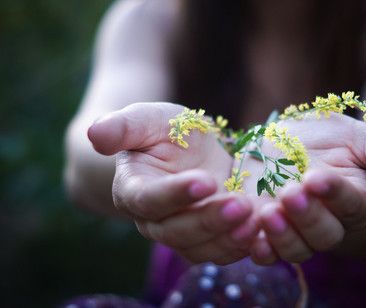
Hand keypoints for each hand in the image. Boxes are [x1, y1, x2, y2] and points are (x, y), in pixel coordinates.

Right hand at [88, 102, 257, 264]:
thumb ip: (123, 125)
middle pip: (176, 232)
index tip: (204, 181)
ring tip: (256, 220)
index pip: (148, 200)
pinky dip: (242, 246)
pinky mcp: (208, 239)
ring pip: (200, 249)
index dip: (175, 194)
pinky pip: (222, 252)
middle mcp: (154, 220)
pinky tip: (263, 230)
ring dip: (228, 238)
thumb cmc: (165, 131)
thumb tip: (95, 133)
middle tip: (240, 204)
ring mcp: (182, 234)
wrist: (189, 150)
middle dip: (209, 220)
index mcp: (134, 190)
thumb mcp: (149, 118)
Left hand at [248, 114, 365, 263]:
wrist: (291, 143)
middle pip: (324, 234)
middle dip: (307, 217)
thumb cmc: (331, 139)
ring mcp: (296, 229)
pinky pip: (266, 250)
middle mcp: (328, 221)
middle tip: (290, 193)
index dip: (334, 193)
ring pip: (296, 249)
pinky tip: (248, 238)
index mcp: (354, 200)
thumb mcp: (359, 136)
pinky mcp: (266, 229)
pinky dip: (258, 248)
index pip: (350, 203)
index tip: (317, 177)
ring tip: (267, 213)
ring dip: (282, 236)